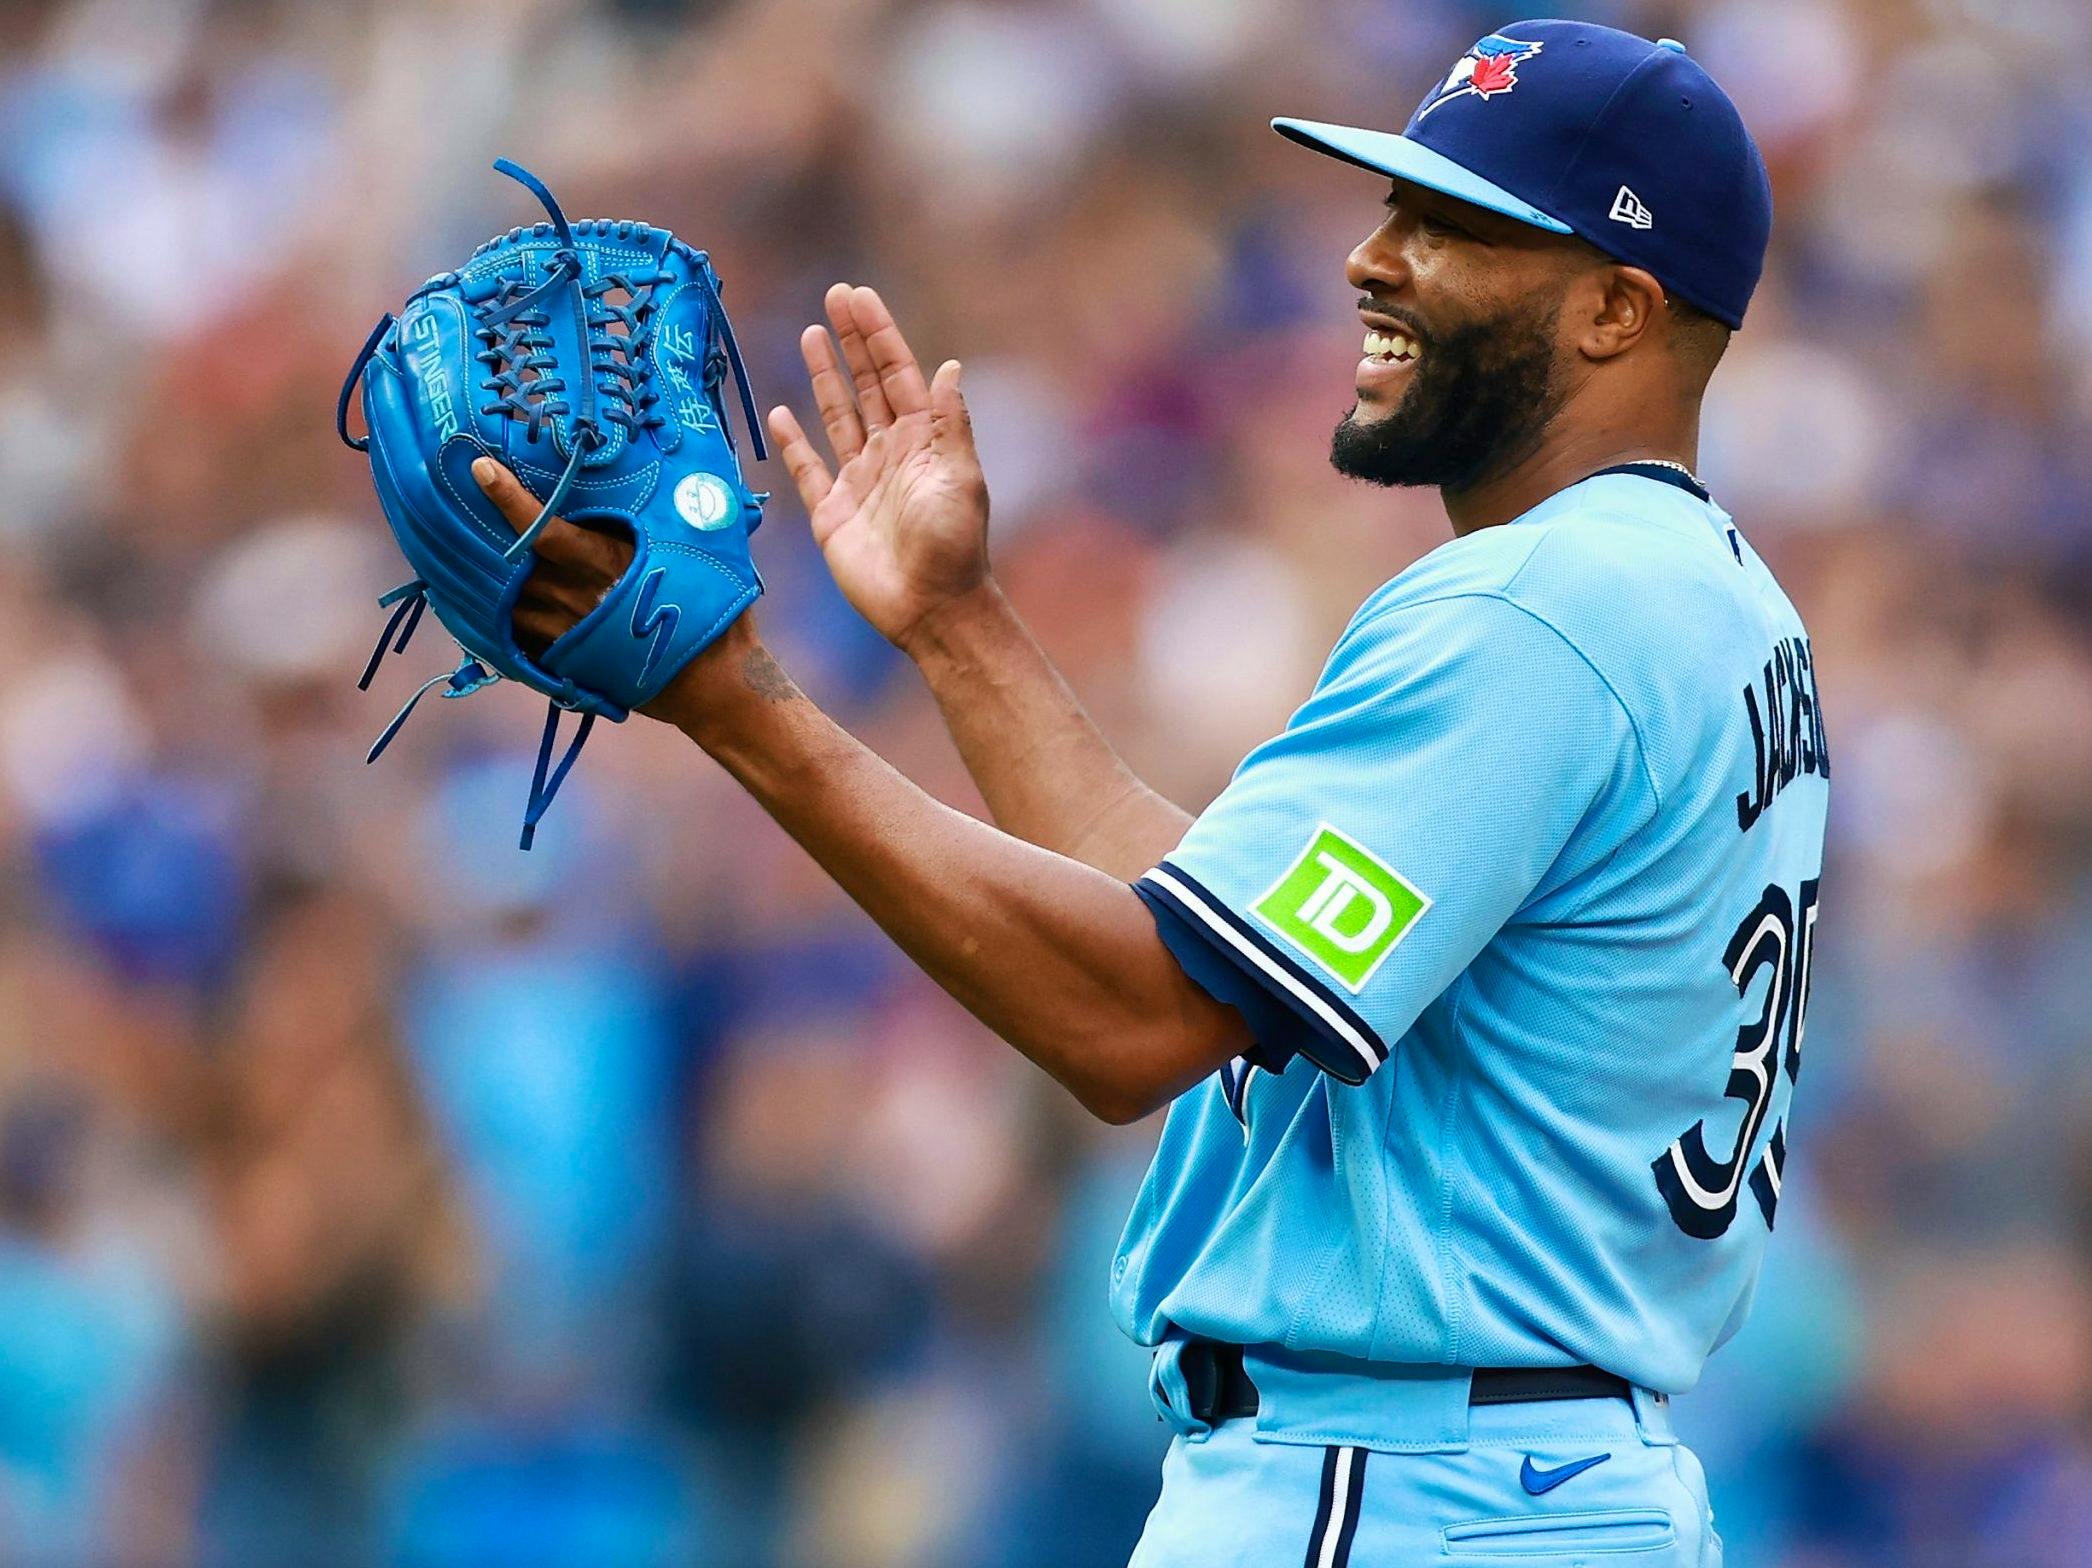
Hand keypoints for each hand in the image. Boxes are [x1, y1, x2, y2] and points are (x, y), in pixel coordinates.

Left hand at [470, 456, 763, 724]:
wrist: (712, 682)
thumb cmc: (712, 610)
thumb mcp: (695, 551)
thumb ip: (668, 515)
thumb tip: (674, 473)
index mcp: (605, 563)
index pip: (544, 528)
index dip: (508, 499)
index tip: (479, 468)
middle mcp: (574, 597)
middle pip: (509, 563)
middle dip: (477, 535)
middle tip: (448, 505)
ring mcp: (563, 632)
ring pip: (503, 601)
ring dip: (479, 579)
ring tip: (452, 552)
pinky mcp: (562, 661)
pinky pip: (513, 637)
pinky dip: (494, 619)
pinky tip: (477, 604)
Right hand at [767, 285, 991, 653]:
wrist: (930, 609)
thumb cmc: (953, 547)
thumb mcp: (960, 479)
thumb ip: (950, 424)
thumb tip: (950, 366)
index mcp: (923, 441)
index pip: (898, 375)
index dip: (878, 335)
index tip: (858, 297)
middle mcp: (890, 453)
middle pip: (866, 385)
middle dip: (851, 341)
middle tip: (834, 296)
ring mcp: (859, 481)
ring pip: (837, 416)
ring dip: (825, 376)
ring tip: (810, 334)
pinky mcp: (832, 513)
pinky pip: (807, 469)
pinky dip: (794, 441)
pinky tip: (781, 411)